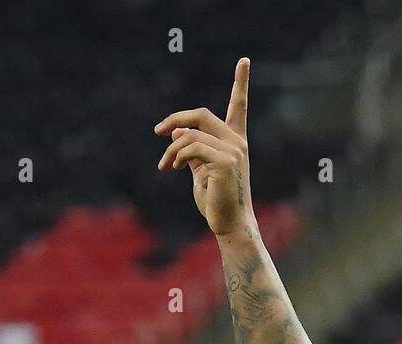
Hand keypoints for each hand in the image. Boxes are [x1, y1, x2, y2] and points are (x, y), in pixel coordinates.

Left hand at [155, 57, 253, 236]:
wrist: (230, 224)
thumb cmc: (216, 201)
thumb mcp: (200, 171)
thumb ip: (191, 150)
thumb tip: (177, 132)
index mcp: (234, 142)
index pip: (239, 107)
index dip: (241, 82)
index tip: (244, 60)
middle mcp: (237, 142)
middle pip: (202, 114)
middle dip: (176, 119)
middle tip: (157, 131)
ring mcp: (233, 151)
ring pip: (190, 134)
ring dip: (171, 150)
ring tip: (166, 166)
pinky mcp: (225, 161)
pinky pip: (191, 147)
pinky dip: (176, 156)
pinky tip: (174, 168)